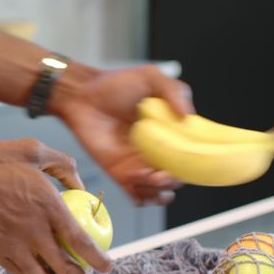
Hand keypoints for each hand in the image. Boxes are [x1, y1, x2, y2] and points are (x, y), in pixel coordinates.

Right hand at [0, 138, 112, 273]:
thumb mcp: (33, 149)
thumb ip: (64, 166)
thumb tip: (81, 185)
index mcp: (48, 205)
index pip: (81, 242)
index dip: (98, 259)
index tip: (107, 266)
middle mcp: (32, 231)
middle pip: (65, 270)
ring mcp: (11, 245)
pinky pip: (17, 273)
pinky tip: (31, 267)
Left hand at [51, 65, 194, 204]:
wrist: (81, 95)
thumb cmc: (114, 84)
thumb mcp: (151, 77)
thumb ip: (175, 91)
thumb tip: (188, 117)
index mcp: (169, 133)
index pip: (188, 156)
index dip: (192, 164)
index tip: (187, 161)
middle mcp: (156, 152)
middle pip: (175, 180)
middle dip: (174, 182)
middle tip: (165, 172)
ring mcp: (137, 165)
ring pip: (157, 192)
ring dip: (158, 192)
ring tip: (150, 176)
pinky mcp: (119, 174)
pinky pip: (135, 195)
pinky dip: (140, 195)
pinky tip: (135, 177)